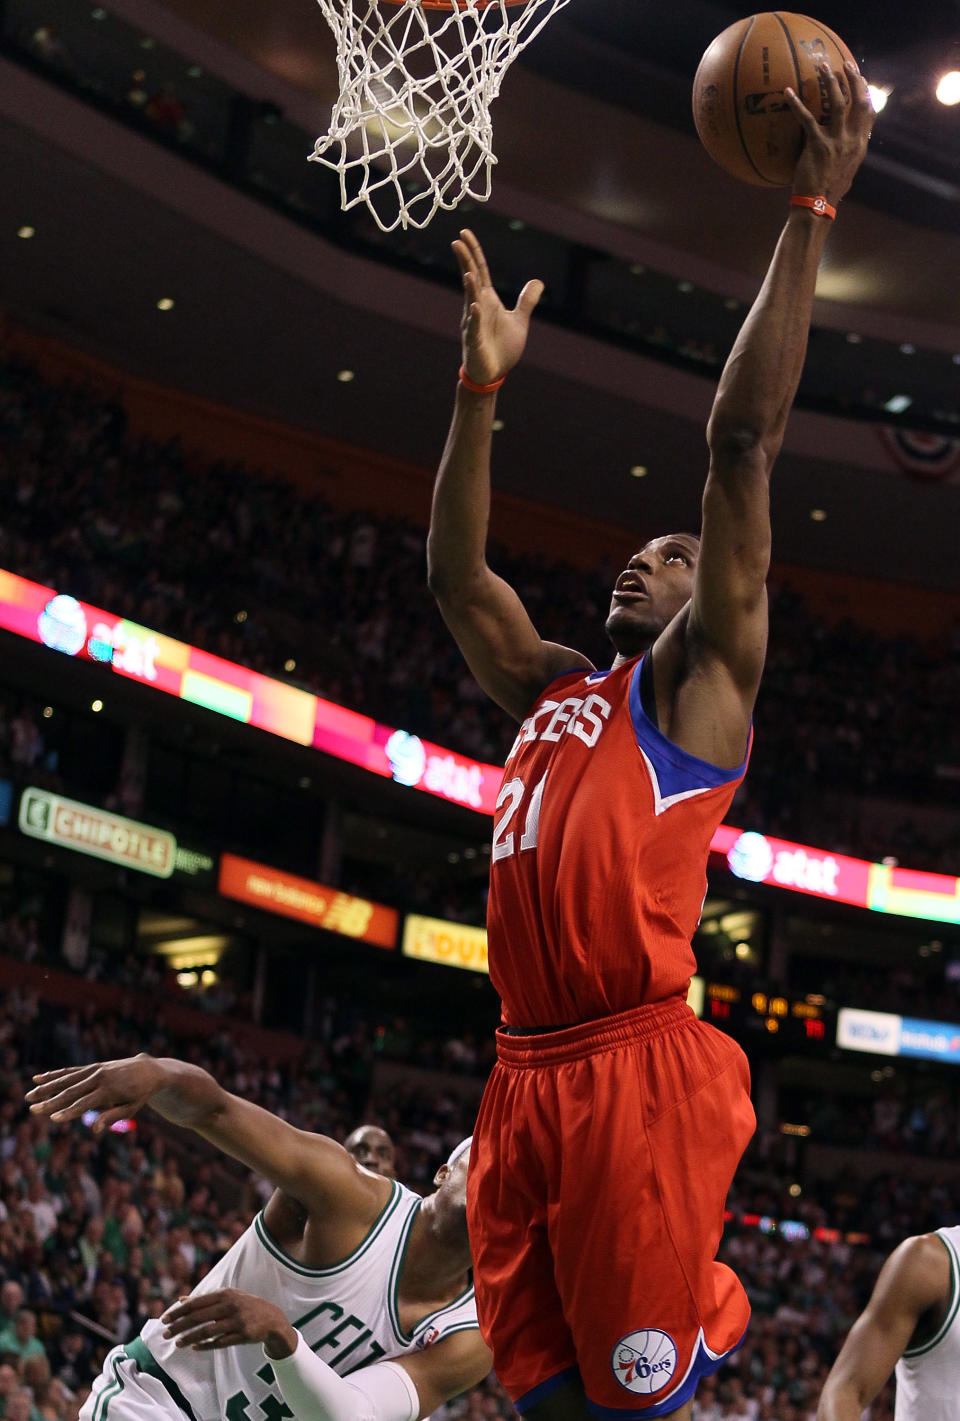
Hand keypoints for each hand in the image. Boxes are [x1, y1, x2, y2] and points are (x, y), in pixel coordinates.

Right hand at [26, 1054, 163, 1133]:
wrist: (150, 1069)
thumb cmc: (140, 1094)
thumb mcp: (131, 1108)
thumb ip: (113, 1117)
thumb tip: (94, 1129)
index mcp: (109, 1090)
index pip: (84, 1104)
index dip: (68, 1112)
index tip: (53, 1119)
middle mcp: (100, 1078)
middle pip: (71, 1092)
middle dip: (51, 1101)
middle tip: (33, 1110)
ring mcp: (95, 1070)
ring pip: (67, 1079)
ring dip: (47, 1087)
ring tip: (29, 1095)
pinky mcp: (93, 1066)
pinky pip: (71, 1071)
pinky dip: (55, 1074)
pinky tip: (39, 1078)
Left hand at [163, 1290, 296, 1356]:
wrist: (271, 1318)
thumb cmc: (244, 1306)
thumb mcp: (227, 1297)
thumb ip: (203, 1299)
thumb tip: (180, 1299)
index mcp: (225, 1294)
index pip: (196, 1303)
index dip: (179, 1311)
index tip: (164, 1319)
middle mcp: (230, 1305)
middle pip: (199, 1317)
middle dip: (179, 1326)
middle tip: (165, 1334)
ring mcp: (237, 1321)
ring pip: (207, 1331)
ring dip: (190, 1338)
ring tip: (177, 1344)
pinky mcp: (242, 1335)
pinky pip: (220, 1342)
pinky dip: (206, 1345)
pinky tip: (195, 1348)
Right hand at [452, 228, 543, 385]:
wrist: (492, 374)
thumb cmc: (501, 348)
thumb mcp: (519, 320)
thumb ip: (526, 301)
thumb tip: (538, 281)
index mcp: (487, 300)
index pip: (479, 270)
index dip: (473, 252)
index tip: (464, 233)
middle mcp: (477, 307)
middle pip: (471, 279)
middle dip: (465, 261)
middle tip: (457, 241)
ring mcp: (474, 323)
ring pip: (471, 301)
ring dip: (470, 288)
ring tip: (468, 273)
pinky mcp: (475, 341)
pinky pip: (475, 327)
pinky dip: (476, 317)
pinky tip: (476, 307)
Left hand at [784, 60, 874, 205]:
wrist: (817, 207)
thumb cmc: (827, 192)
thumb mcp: (846, 170)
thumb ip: (847, 152)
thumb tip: (843, 142)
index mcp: (860, 145)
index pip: (870, 112)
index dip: (866, 93)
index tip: (860, 77)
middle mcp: (852, 140)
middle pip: (859, 101)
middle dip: (854, 79)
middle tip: (844, 64)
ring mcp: (836, 142)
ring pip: (837, 104)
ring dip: (830, 82)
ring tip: (822, 67)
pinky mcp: (818, 146)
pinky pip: (806, 119)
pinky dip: (796, 104)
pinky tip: (787, 92)